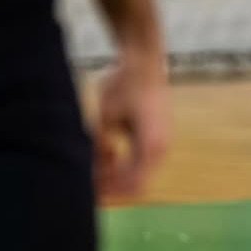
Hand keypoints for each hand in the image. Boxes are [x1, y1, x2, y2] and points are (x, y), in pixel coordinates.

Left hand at [93, 49, 171, 201]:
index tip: (88, 189)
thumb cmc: (124, 84)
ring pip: (139, 173)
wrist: (142, 60)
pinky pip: (140, 160)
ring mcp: (162, 143)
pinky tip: (108, 149)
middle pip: (136, 184)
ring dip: (117, 172)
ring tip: (98, 158)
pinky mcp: (158, 136)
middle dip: (112, 184)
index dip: (108, 190)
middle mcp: (161, 148)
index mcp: (150, 146)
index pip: (130, 184)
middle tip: (89, 180)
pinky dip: (124, 162)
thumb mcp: (105, 117)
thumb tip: (88, 169)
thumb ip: (99, 146)